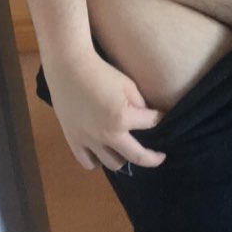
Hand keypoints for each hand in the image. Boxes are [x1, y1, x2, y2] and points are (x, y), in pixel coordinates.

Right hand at [41, 47, 167, 171]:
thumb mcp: (128, 84)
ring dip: (124, 158)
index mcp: (123, 118)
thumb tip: (147, 117)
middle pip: (137, 157)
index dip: (160, 118)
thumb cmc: (100, 72)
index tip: (162, 117)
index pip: (152, 123)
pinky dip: (98, 161)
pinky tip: (101, 153)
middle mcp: (107, 134)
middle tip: (159, 156)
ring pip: (113, 164)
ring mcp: (89, 140)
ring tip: (125, 151)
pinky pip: (88, 162)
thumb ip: (140, 104)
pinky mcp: (73, 139)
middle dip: (152, 157)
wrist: (69, 67)